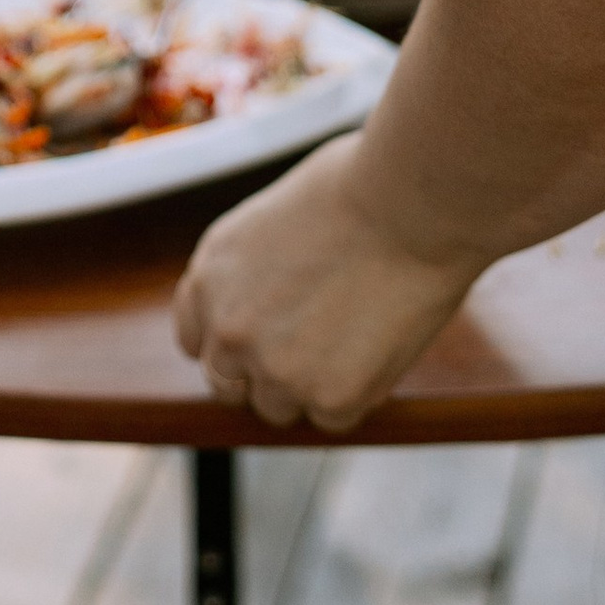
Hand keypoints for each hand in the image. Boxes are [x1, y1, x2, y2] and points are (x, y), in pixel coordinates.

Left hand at [174, 131, 481, 431]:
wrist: (410, 202)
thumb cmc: (358, 187)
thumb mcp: (273, 221)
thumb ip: (254, 276)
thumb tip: (267, 309)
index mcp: (211, 276)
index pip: (194, 338)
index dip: (228, 342)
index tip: (260, 339)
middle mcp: (228, 329)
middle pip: (227, 383)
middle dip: (262, 372)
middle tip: (311, 349)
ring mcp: (275, 370)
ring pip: (278, 408)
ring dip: (308, 386)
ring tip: (354, 335)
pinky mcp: (328, 398)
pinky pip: (333, 418)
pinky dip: (356, 393)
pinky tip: (379, 344)